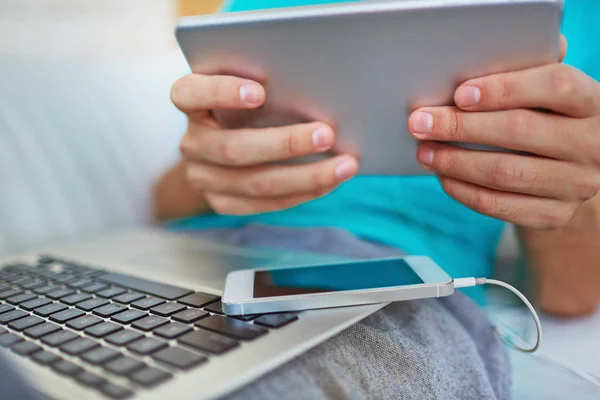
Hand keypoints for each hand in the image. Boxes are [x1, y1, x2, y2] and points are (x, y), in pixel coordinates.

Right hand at [170, 74, 358, 214]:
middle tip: (327, 134)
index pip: (189, 94)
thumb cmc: (247, 101)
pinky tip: (331, 181)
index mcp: (190, 102)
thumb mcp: (247, 82)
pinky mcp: (222, 201)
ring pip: (254, 183)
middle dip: (285, 144)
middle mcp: (191, 143)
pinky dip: (302, 192)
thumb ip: (266, 80)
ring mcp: (203, 177)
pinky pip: (264, 204)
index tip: (260, 91)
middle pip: (232, 148)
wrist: (223, 139)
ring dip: (305, 176)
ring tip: (344, 165)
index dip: (222, 92)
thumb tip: (317, 88)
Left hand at [408, 37, 599, 228]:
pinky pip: (501, 206)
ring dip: (455, 162)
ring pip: (505, 173)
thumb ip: (529, 70)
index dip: (505, 88)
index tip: (459, 94)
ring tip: (424, 151)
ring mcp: (576, 184)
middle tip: (420, 123)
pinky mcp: (555, 215)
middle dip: (461, 126)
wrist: (572, 173)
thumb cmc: (549, 120)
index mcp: (592, 102)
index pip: (555, 86)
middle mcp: (592, 144)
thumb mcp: (549, 95)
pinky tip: (443, 177)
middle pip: (519, 131)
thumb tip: (494, 46)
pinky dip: (464, 191)